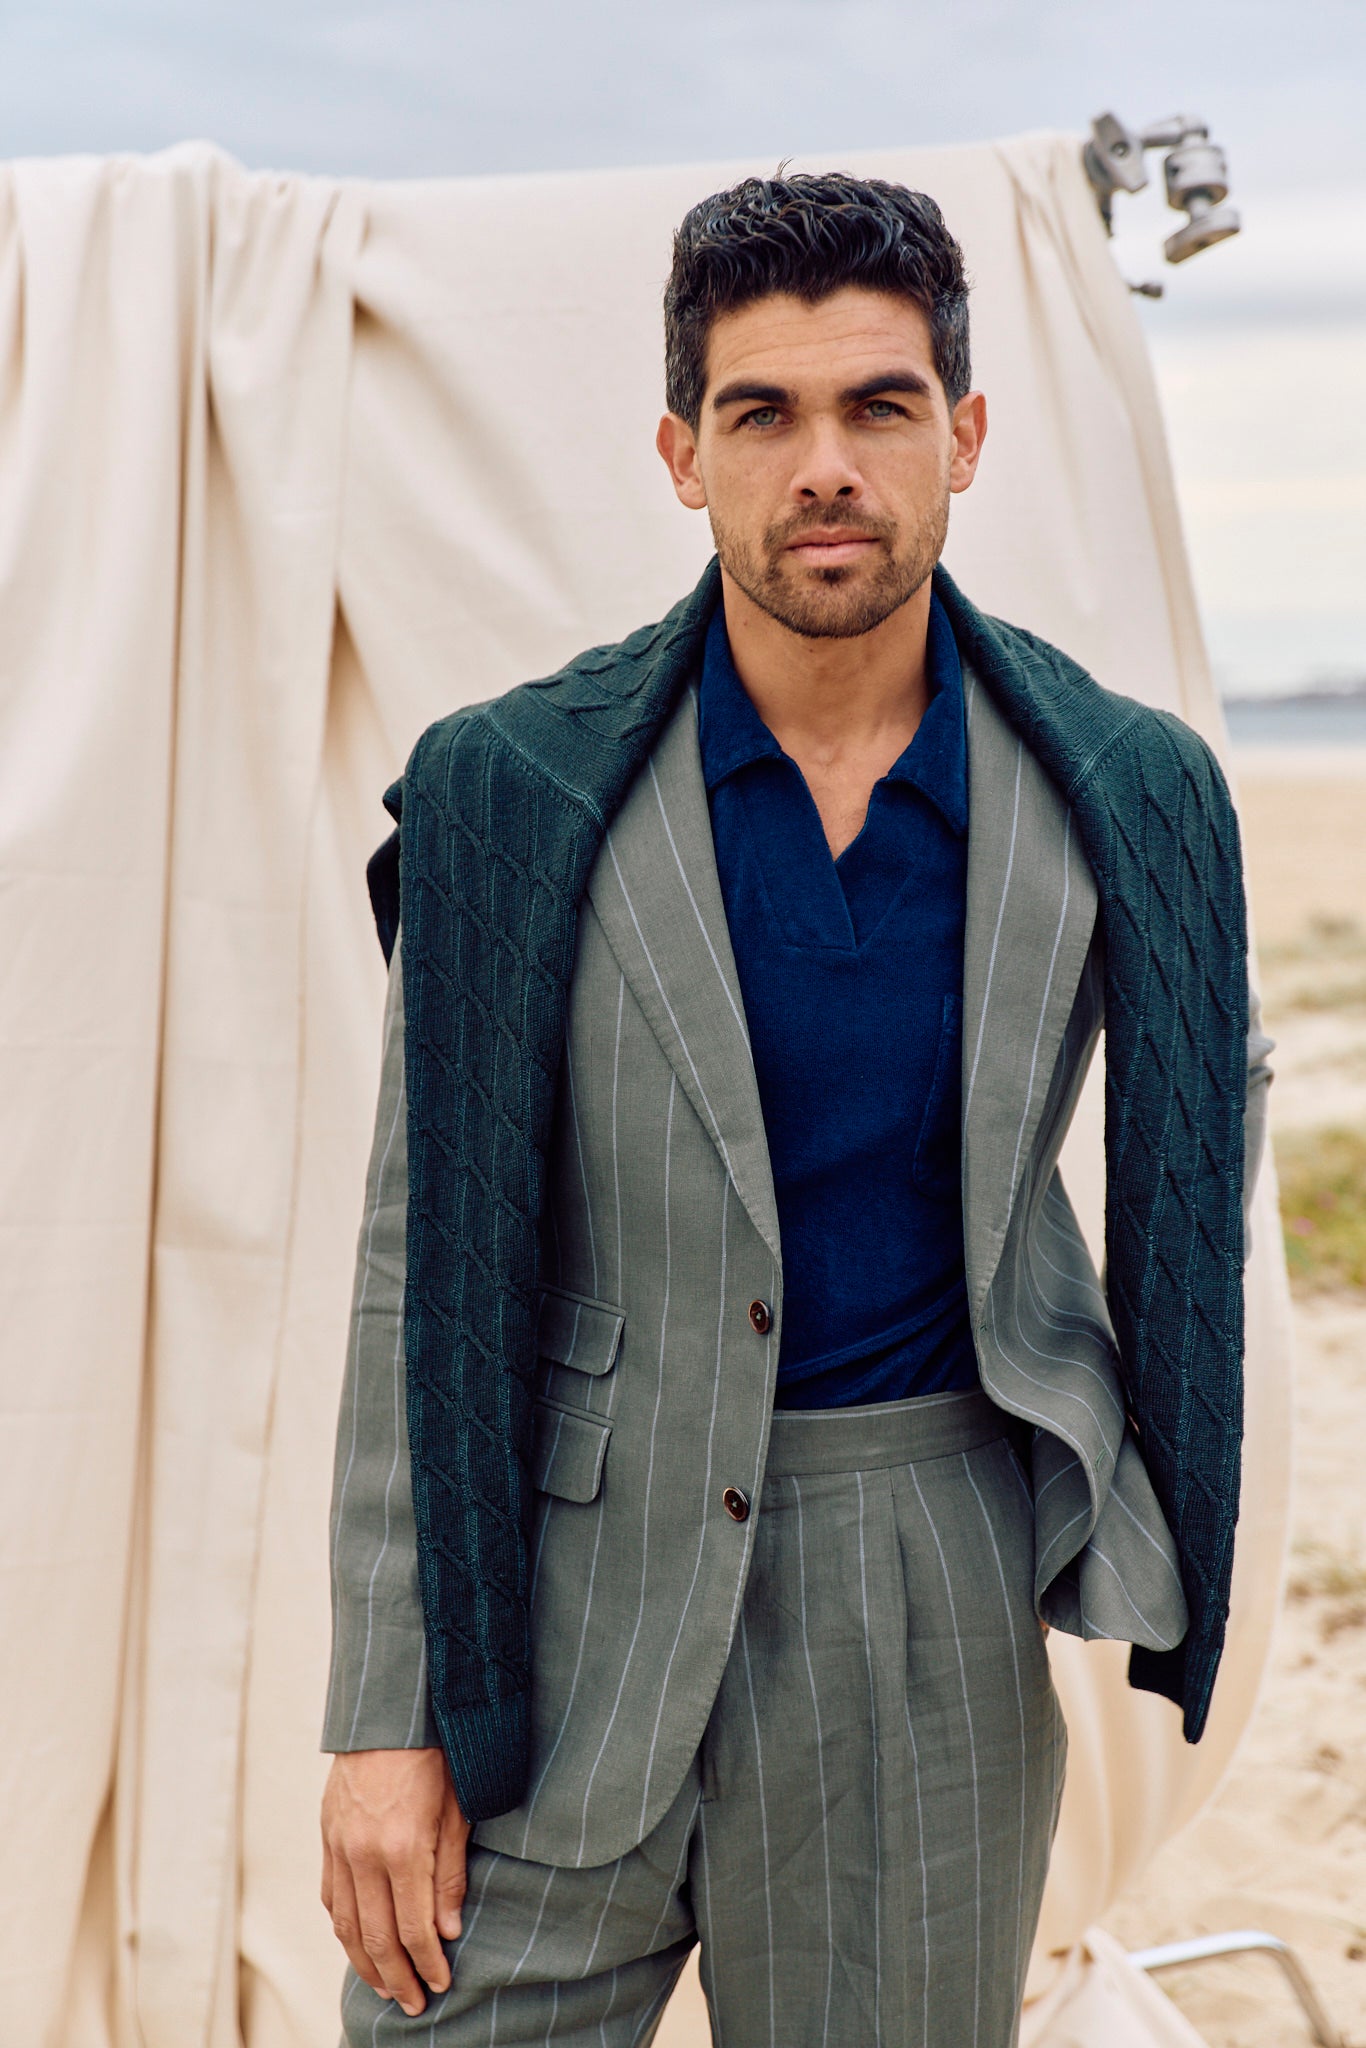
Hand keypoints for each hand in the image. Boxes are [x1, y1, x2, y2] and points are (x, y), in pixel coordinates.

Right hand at [321, 1746, 469, 2015]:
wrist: (389, 1709)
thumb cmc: (435, 1752)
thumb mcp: (458, 1808)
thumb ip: (450, 1872)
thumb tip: (447, 1929)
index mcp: (401, 1848)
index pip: (412, 1928)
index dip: (427, 1963)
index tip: (441, 1983)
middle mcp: (363, 1854)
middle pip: (376, 1936)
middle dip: (396, 1977)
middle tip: (413, 2003)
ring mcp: (339, 1846)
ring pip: (346, 1924)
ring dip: (365, 1962)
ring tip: (384, 1987)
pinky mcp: (327, 1836)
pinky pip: (331, 1895)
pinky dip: (344, 1927)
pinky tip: (358, 1942)